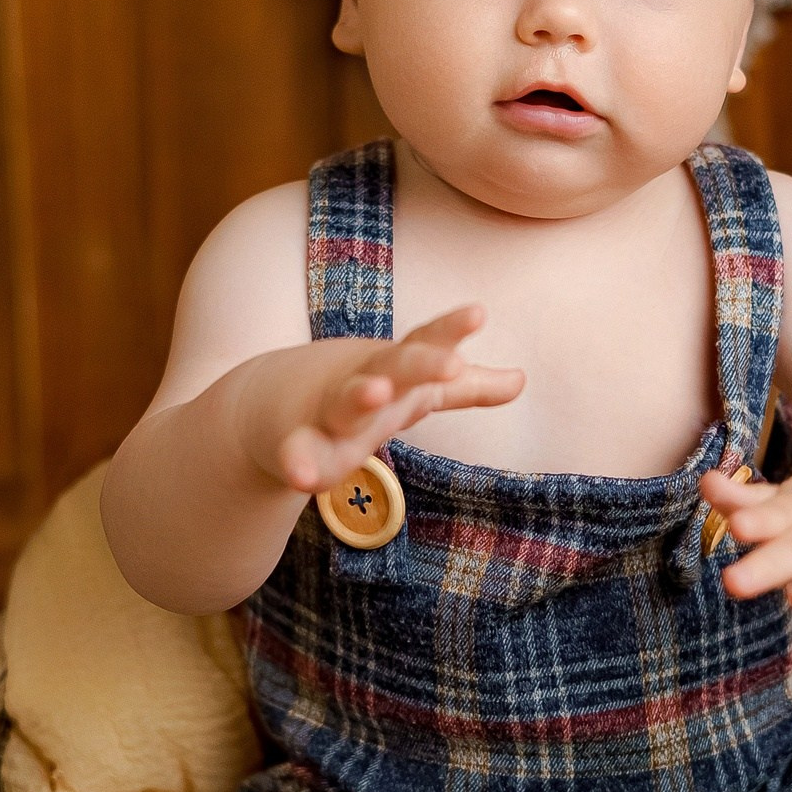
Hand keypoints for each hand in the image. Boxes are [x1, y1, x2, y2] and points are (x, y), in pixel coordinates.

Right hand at [268, 306, 524, 493]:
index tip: (478, 313)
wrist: (269, 403)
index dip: (451, 330)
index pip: (426, 344)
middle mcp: (364, 382)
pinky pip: (298, 454)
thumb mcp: (416, 390)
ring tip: (379, 391)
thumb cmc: (360, 392)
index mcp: (395, 368)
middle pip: (393, 367)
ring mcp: (329, 410)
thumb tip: (522, 380)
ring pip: (346, 402)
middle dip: (419, 362)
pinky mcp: (300, 445)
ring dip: (361, 395)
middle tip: (450, 360)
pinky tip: (302, 479)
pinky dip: (297, 462)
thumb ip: (466, 388)